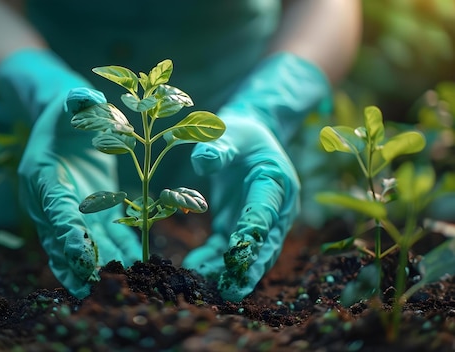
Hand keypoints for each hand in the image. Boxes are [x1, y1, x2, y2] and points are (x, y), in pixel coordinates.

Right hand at [0, 50, 140, 297]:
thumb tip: (84, 98)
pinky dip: (115, 253)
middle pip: (63, 237)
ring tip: (117, 288)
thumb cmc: (69, 109)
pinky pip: (102, 238)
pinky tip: (133, 270)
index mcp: (41, 175)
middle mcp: (50, 200)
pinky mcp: (91, 213)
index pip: (54, 206)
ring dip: (100, 267)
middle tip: (97, 286)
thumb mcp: (71, 102)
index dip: (67, 227)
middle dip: (81, 262)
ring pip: (82, 246)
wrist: (68, 120)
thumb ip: (76, 103)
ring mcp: (71, 210)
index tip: (81, 249)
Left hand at [181, 53, 330, 300]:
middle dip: (248, 268)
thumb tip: (204, 161)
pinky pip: (226, 249)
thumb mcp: (231, 132)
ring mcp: (256, 221)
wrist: (245, 138)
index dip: (251, 232)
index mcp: (276, 182)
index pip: (265, 211)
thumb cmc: (239, 133)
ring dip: (227, 272)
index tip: (237, 252)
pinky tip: (194, 269)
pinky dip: (212, 261)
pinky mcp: (236, 226)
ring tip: (205, 287)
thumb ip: (220, 147)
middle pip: (264, 243)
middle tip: (232, 290)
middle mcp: (274, 208)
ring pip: (246, 254)